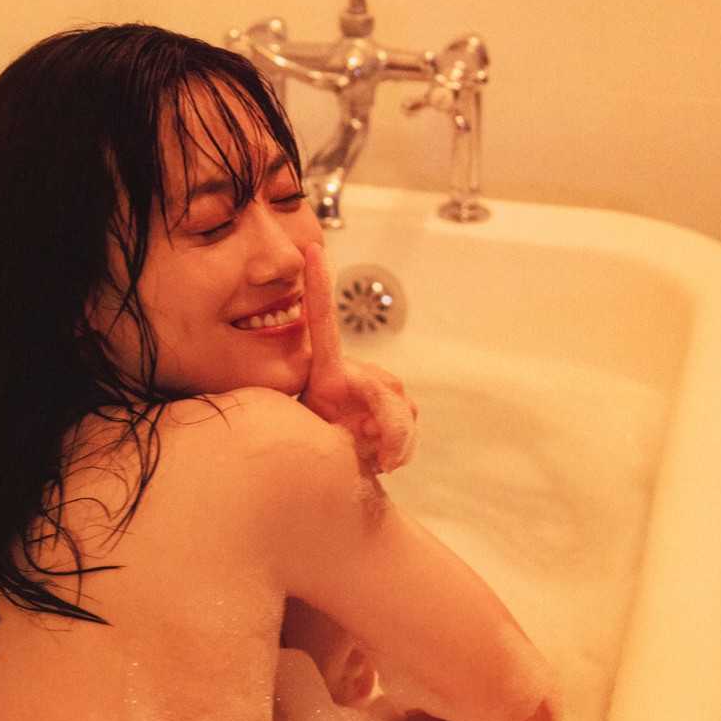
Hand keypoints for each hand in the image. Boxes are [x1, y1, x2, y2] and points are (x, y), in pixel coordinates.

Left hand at [300, 243, 417, 473]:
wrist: (337, 470)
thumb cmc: (316, 448)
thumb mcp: (316, 438)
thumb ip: (338, 425)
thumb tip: (370, 421)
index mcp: (326, 371)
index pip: (323, 323)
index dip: (318, 285)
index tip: (310, 250)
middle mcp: (354, 369)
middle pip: (382, 390)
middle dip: (386, 428)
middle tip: (369, 450)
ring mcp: (380, 383)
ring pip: (401, 408)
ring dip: (394, 441)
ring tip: (371, 453)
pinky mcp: (399, 401)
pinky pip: (410, 421)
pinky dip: (402, 446)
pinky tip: (385, 455)